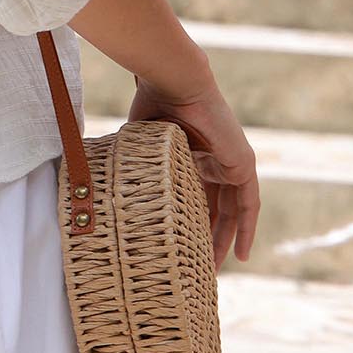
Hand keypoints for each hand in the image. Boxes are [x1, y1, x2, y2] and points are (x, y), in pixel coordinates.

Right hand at [125, 72, 259, 269]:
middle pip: (216, 209)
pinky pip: (248, 205)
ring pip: (233, 212)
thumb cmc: (153, 104)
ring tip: (213, 269)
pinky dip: (246, 229)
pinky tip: (242, 253)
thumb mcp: (143, 145)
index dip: (190, 223)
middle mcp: (215, 161)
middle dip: (207, 239)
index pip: (196, 198)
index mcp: (193, 156)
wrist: (173, 83)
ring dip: (226, 241)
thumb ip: (136, 165)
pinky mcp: (243, 164)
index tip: (181, 249)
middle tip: (198, 269)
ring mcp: (232, 163)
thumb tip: (104, 188)